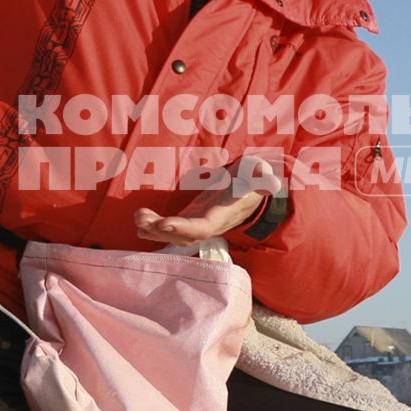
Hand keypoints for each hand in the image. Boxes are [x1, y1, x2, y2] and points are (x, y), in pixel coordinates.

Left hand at [134, 156, 282, 247]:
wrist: (249, 188)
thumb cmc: (252, 179)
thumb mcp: (259, 175)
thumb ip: (263, 177)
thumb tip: (271, 180)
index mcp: (223, 214)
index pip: (203, 227)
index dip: (184, 227)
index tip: (166, 223)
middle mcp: (209, 224)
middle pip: (185, 235)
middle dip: (163, 231)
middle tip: (143, 220)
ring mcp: (198, 223)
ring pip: (174, 235)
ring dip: (153, 230)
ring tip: (139, 217)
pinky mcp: (189, 219)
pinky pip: (170, 228)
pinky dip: (153, 226)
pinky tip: (140, 218)